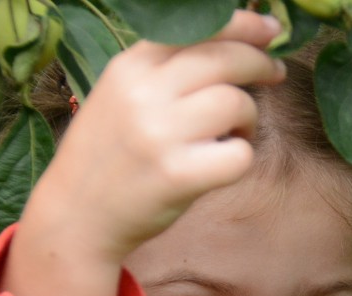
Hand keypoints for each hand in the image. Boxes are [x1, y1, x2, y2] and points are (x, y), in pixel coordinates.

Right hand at [4, 10, 284, 295]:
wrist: (77, 215)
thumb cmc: (113, 155)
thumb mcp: (123, 96)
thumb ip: (168, 70)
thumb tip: (237, 46)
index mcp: (129, 66)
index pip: (197, 29)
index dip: (242, 26)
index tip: (271, 31)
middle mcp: (143, 93)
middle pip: (224, 59)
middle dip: (260, 63)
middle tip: (274, 74)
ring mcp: (160, 134)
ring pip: (237, 103)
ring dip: (247, 119)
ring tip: (230, 134)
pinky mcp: (179, 174)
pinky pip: (240, 155)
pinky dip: (241, 159)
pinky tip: (221, 164)